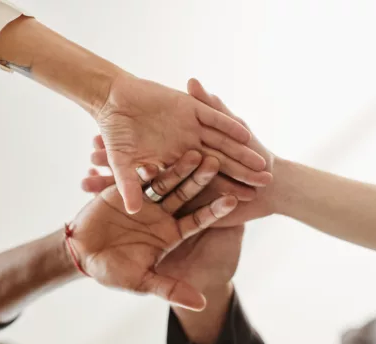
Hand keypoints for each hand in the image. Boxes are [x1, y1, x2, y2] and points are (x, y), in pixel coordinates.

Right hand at [68, 151, 237, 310]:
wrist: (82, 255)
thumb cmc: (114, 271)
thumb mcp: (143, 281)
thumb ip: (171, 289)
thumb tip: (202, 305)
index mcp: (172, 233)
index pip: (198, 220)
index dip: (214, 210)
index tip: (233, 199)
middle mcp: (162, 214)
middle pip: (186, 194)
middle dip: (200, 180)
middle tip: (215, 163)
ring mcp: (146, 199)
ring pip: (165, 180)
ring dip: (178, 167)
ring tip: (193, 153)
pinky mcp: (126, 189)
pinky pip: (136, 176)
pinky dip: (144, 168)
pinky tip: (157, 156)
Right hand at [95, 73, 271, 213]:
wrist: (109, 100)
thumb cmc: (113, 132)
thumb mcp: (121, 162)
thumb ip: (128, 184)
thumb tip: (132, 211)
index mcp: (175, 163)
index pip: (203, 181)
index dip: (224, 191)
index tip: (245, 203)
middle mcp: (187, 147)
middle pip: (220, 163)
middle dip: (242, 173)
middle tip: (266, 184)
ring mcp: (190, 127)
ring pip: (221, 142)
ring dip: (241, 151)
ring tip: (264, 163)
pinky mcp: (190, 107)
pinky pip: (212, 118)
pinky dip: (226, 124)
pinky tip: (245, 134)